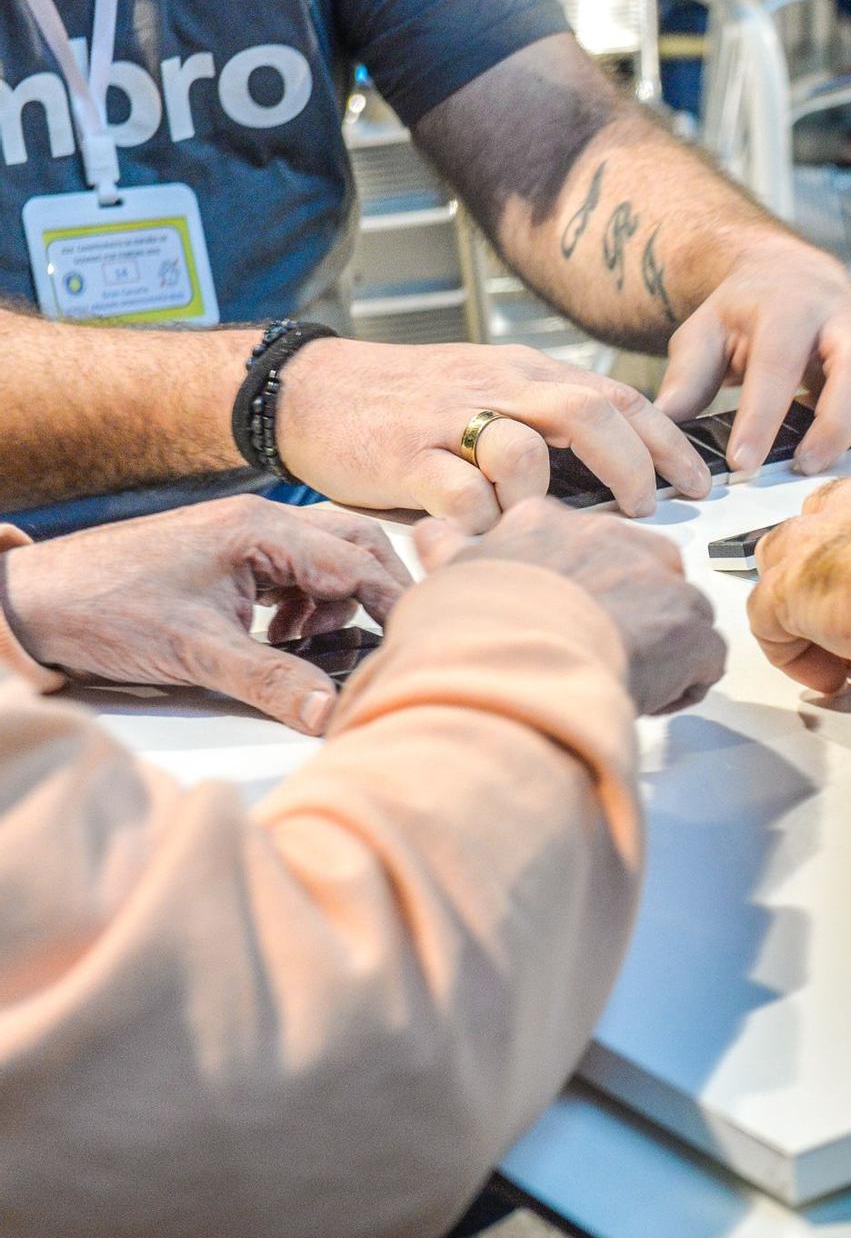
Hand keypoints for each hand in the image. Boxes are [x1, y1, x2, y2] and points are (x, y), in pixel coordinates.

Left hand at [0, 498, 409, 732]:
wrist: (31, 601)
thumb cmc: (104, 609)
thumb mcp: (197, 654)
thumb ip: (273, 682)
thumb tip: (331, 715)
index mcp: (260, 529)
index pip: (358, 563)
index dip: (397, 605)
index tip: (424, 641)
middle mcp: (259, 522)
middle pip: (355, 544)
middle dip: (376, 591)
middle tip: (384, 639)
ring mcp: (242, 536)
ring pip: (326, 557)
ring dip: (335, 601)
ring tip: (308, 646)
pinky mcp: (226, 556)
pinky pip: (293, 573)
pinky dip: (303, 606)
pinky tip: (279, 639)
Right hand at [279, 337, 715, 530]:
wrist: (311, 390)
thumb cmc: (411, 407)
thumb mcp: (492, 394)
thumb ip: (549, 424)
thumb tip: (625, 471)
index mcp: (526, 374)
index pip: (616, 397)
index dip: (666, 440)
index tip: (699, 482)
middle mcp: (497, 388)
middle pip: (587, 412)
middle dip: (633, 464)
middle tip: (650, 509)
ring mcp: (449, 421)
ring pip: (523, 448)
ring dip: (552, 496)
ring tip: (564, 532)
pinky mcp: (405, 457)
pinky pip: (457, 491)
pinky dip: (484, 522)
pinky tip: (493, 542)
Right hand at [415, 499, 724, 716]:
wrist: (505, 672)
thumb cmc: (468, 637)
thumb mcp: (446, 582)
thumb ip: (449, 552)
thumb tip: (431, 532)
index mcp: (547, 522)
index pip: (582, 544)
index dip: (579, 590)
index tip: (564, 621)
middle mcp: (610, 537)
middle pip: (640, 572)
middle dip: (627, 612)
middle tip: (592, 656)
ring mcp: (657, 578)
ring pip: (676, 612)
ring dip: (657, 648)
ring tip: (615, 683)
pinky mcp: (690, 625)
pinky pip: (705, 657)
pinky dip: (684, 685)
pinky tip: (642, 701)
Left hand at [654, 239, 850, 474]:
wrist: (792, 277)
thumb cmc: (745, 314)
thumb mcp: (702, 334)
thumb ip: (686, 379)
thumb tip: (666, 429)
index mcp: (790, 305)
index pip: (779, 365)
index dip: (762, 420)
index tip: (743, 465)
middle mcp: (848, 314)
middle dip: (837, 428)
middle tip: (805, 467)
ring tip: (832, 448)